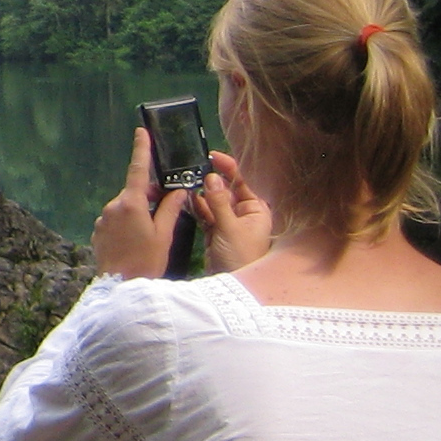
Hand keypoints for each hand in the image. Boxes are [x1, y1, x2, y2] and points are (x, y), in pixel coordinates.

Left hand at [94, 128, 191, 278]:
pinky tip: (136, 240)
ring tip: (150, 232)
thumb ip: (171, 208)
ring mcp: (103, 219)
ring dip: (138, 211)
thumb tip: (178, 190)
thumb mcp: (164, 233)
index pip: (137, 169)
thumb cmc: (146, 260)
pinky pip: (116, 220)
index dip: (141, 149)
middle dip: (148, 195)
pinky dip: (128, 223)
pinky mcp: (98, 231)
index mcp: (130, 203)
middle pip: (133, 191)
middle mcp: (112, 207)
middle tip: (165, 208)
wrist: (121, 287)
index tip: (141, 131)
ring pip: (125, 207)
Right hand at [193, 150, 273, 271]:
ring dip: (201, 193)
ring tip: (185, 181)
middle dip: (211, 180)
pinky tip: (187, 197)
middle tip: (192, 167)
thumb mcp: (229, 227)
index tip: (212, 156)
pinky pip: (205, 214)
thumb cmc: (240, 255)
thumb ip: (219, 202)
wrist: (232, 284)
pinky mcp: (215, 231)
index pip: (243, 182)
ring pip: (213, 201)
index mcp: (255, 208)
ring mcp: (228, 222)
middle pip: (226, 190)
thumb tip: (212, 177)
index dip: (229, 168)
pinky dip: (197, 207)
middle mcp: (243, 212)